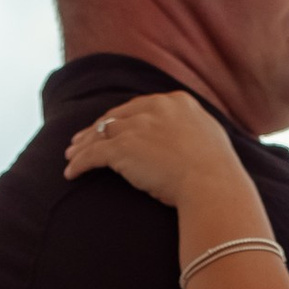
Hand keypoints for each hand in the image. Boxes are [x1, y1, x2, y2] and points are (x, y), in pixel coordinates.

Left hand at [63, 88, 235, 203]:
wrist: (213, 185)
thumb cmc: (218, 172)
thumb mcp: (210, 138)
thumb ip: (194, 130)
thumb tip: (191, 137)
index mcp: (177, 102)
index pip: (140, 107)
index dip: (122, 118)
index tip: (112, 127)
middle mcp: (154, 108)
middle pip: (116, 117)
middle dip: (97, 129)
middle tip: (82, 140)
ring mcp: (137, 126)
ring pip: (101, 134)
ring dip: (83, 146)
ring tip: (71, 156)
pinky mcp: (123, 148)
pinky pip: (93, 154)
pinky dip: (79, 163)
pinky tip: (71, 173)